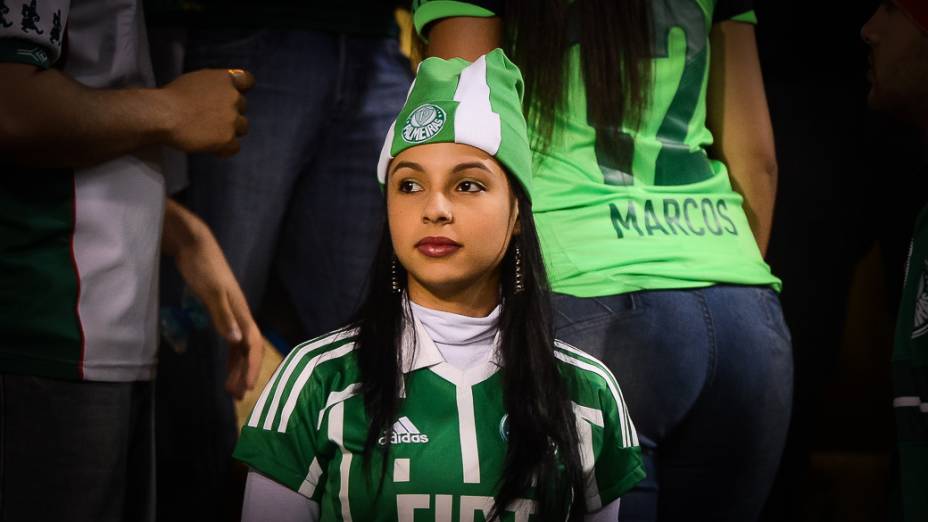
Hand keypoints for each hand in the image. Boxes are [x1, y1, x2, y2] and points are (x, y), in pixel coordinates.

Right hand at [160, 68, 254, 156]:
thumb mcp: (195, 80)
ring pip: (242, 127)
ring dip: (229, 130)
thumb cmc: (171, 97)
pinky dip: (224, 148)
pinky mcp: (228, 138)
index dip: (241, 88)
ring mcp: (232, 119)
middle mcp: (233, 97)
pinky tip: (210, 147)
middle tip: (209, 118)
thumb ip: (213, 85)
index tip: (234, 93)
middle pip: (242, 106)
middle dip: (230, 111)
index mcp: (224, 79)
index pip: (247, 79)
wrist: (162, 114)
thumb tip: (219, 94)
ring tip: (208, 132)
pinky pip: (235, 147)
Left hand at [168, 204, 263, 398]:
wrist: (195, 247)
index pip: (253, 345)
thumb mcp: (211, 291)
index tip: (247, 387)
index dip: (251, 367)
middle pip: (248, 350)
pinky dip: (230, 356)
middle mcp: (240, 316)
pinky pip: (231, 340)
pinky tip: (226, 366)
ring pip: (240, 347)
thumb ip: (223, 315)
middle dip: (244, 373)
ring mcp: (231, 314)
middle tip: (237, 396)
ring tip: (231, 388)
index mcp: (241, 313)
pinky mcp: (220, 312)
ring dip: (237, 367)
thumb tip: (236, 341)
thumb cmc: (203, 267)